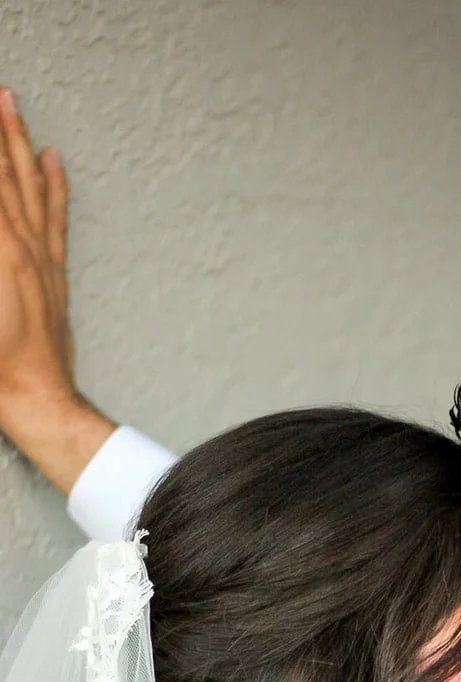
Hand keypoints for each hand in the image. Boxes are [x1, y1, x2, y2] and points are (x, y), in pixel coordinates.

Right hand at [0, 87, 113, 493]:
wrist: (36, 401)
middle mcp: (20, 245)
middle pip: (0, 172)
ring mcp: (40, 257)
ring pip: (27, 185)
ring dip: (18, 141)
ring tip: (12, 103)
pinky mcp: (54, 273)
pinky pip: (56, 217)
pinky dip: (54, 185)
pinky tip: (52, 158)